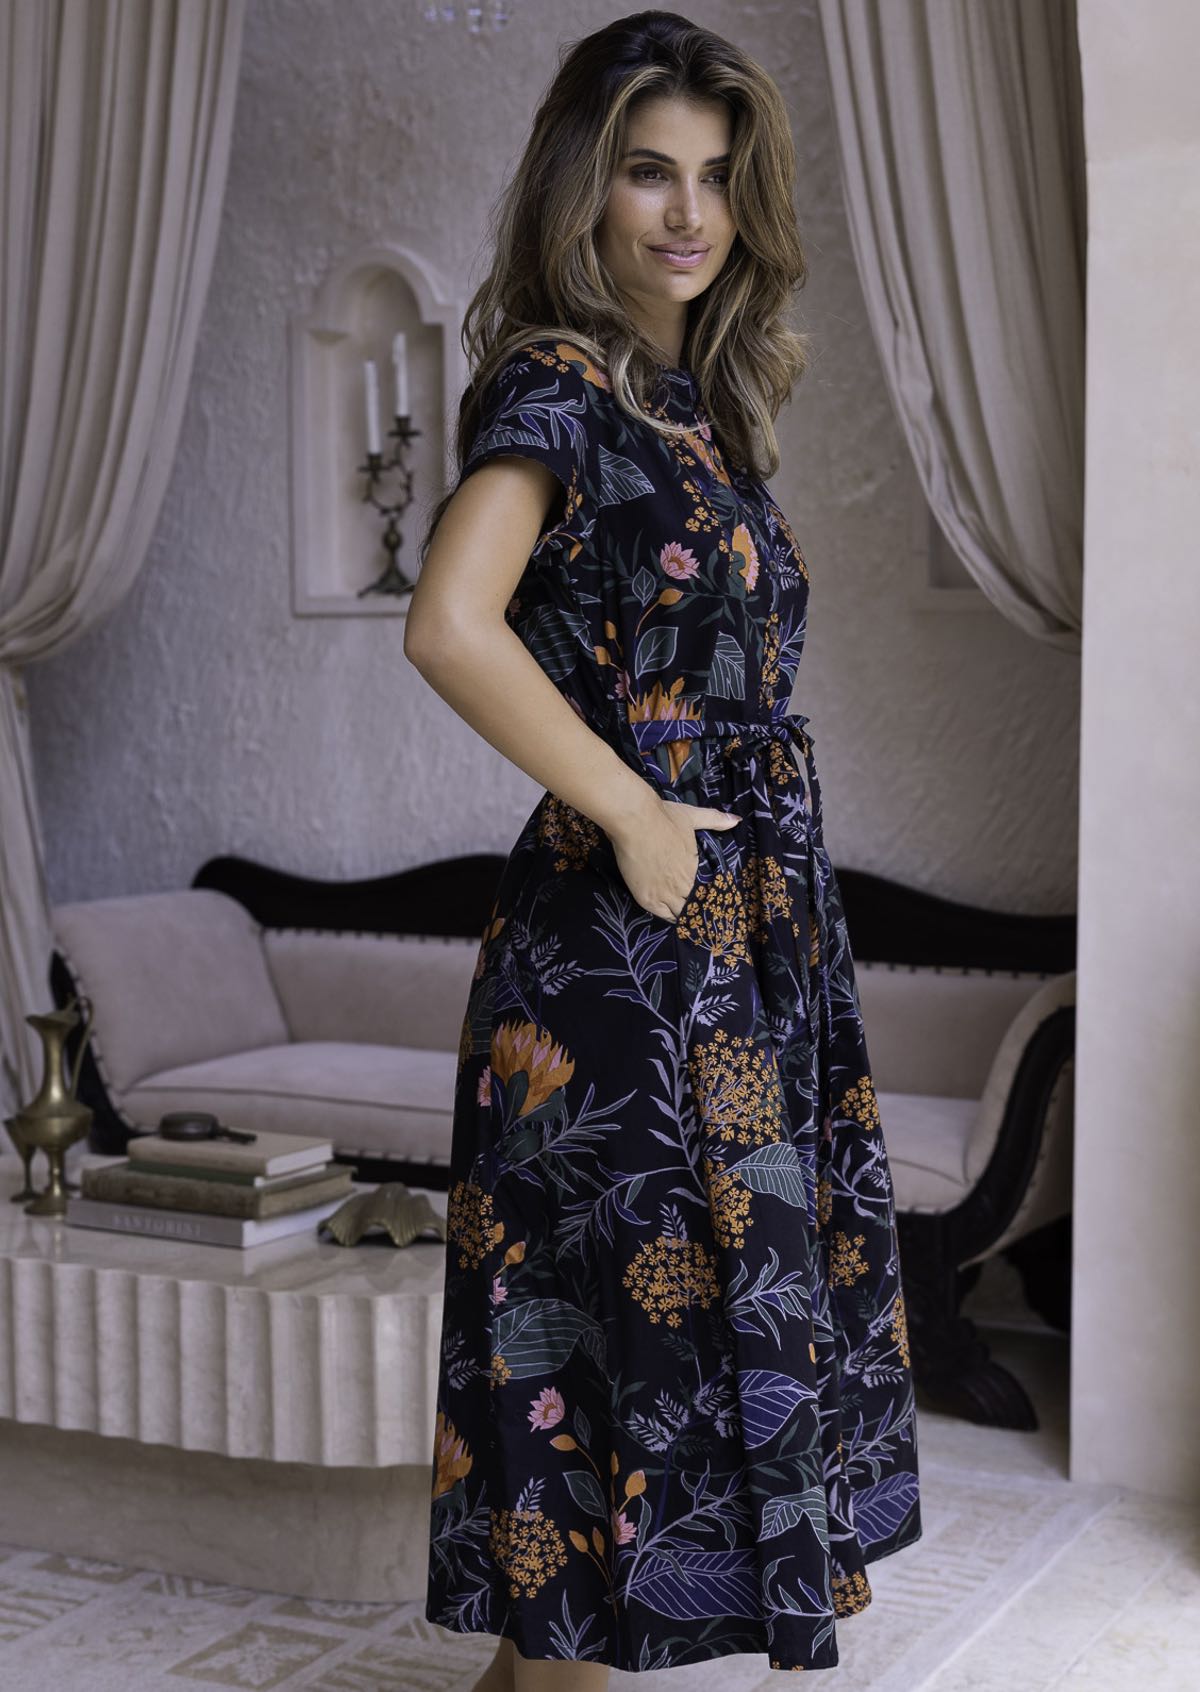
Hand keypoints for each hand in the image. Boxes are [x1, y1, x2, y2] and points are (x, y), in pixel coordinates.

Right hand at [608, 794, 742, 922]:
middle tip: (696, 907)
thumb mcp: (692, 816)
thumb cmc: (662, 817)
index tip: (704, 894)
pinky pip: (663, 915)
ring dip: (683, 912)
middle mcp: (682, 884)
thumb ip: (715, 820)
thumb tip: (736, 820)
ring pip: (680, 913)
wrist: (634, 821)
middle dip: (696, 905)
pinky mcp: (646, 898)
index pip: (706, 889)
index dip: (705, 893)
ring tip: (685, 915)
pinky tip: (671, 916)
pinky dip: (668, 916)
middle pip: (694, 904)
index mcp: (695, 867)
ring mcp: (664, 893)